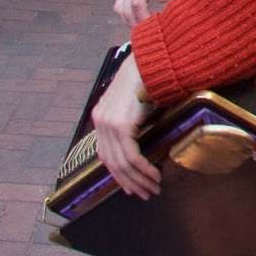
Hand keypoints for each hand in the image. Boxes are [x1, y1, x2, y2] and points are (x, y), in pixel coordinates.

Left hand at [89, 53, 160, 200]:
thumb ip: (131, 119)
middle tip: (144, 194)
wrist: (151, 61)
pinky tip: (154, 175)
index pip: (106, 154)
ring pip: (122, 163)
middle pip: (112, 163)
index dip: (118, 173)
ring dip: (139, 179)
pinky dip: (143, 170)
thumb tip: (142, 137)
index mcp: (101, 117)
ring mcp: (109, 125)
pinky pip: (131, 156)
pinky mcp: (121, 126)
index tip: (131, 186)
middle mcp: (101, 123)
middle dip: (129, 182)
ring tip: (153, 189)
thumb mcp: (135, 102)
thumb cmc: (148, 78)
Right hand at [114, 0, 187, 26]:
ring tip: (147, 32)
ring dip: (130, 20)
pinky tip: (143, 20)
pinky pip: (122, 1)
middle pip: (124, 8)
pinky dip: (129, 13)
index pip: (136, 1)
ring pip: (120, 6)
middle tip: (151, 38)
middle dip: (135, 24)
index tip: (154, 31)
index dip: (142, 19)